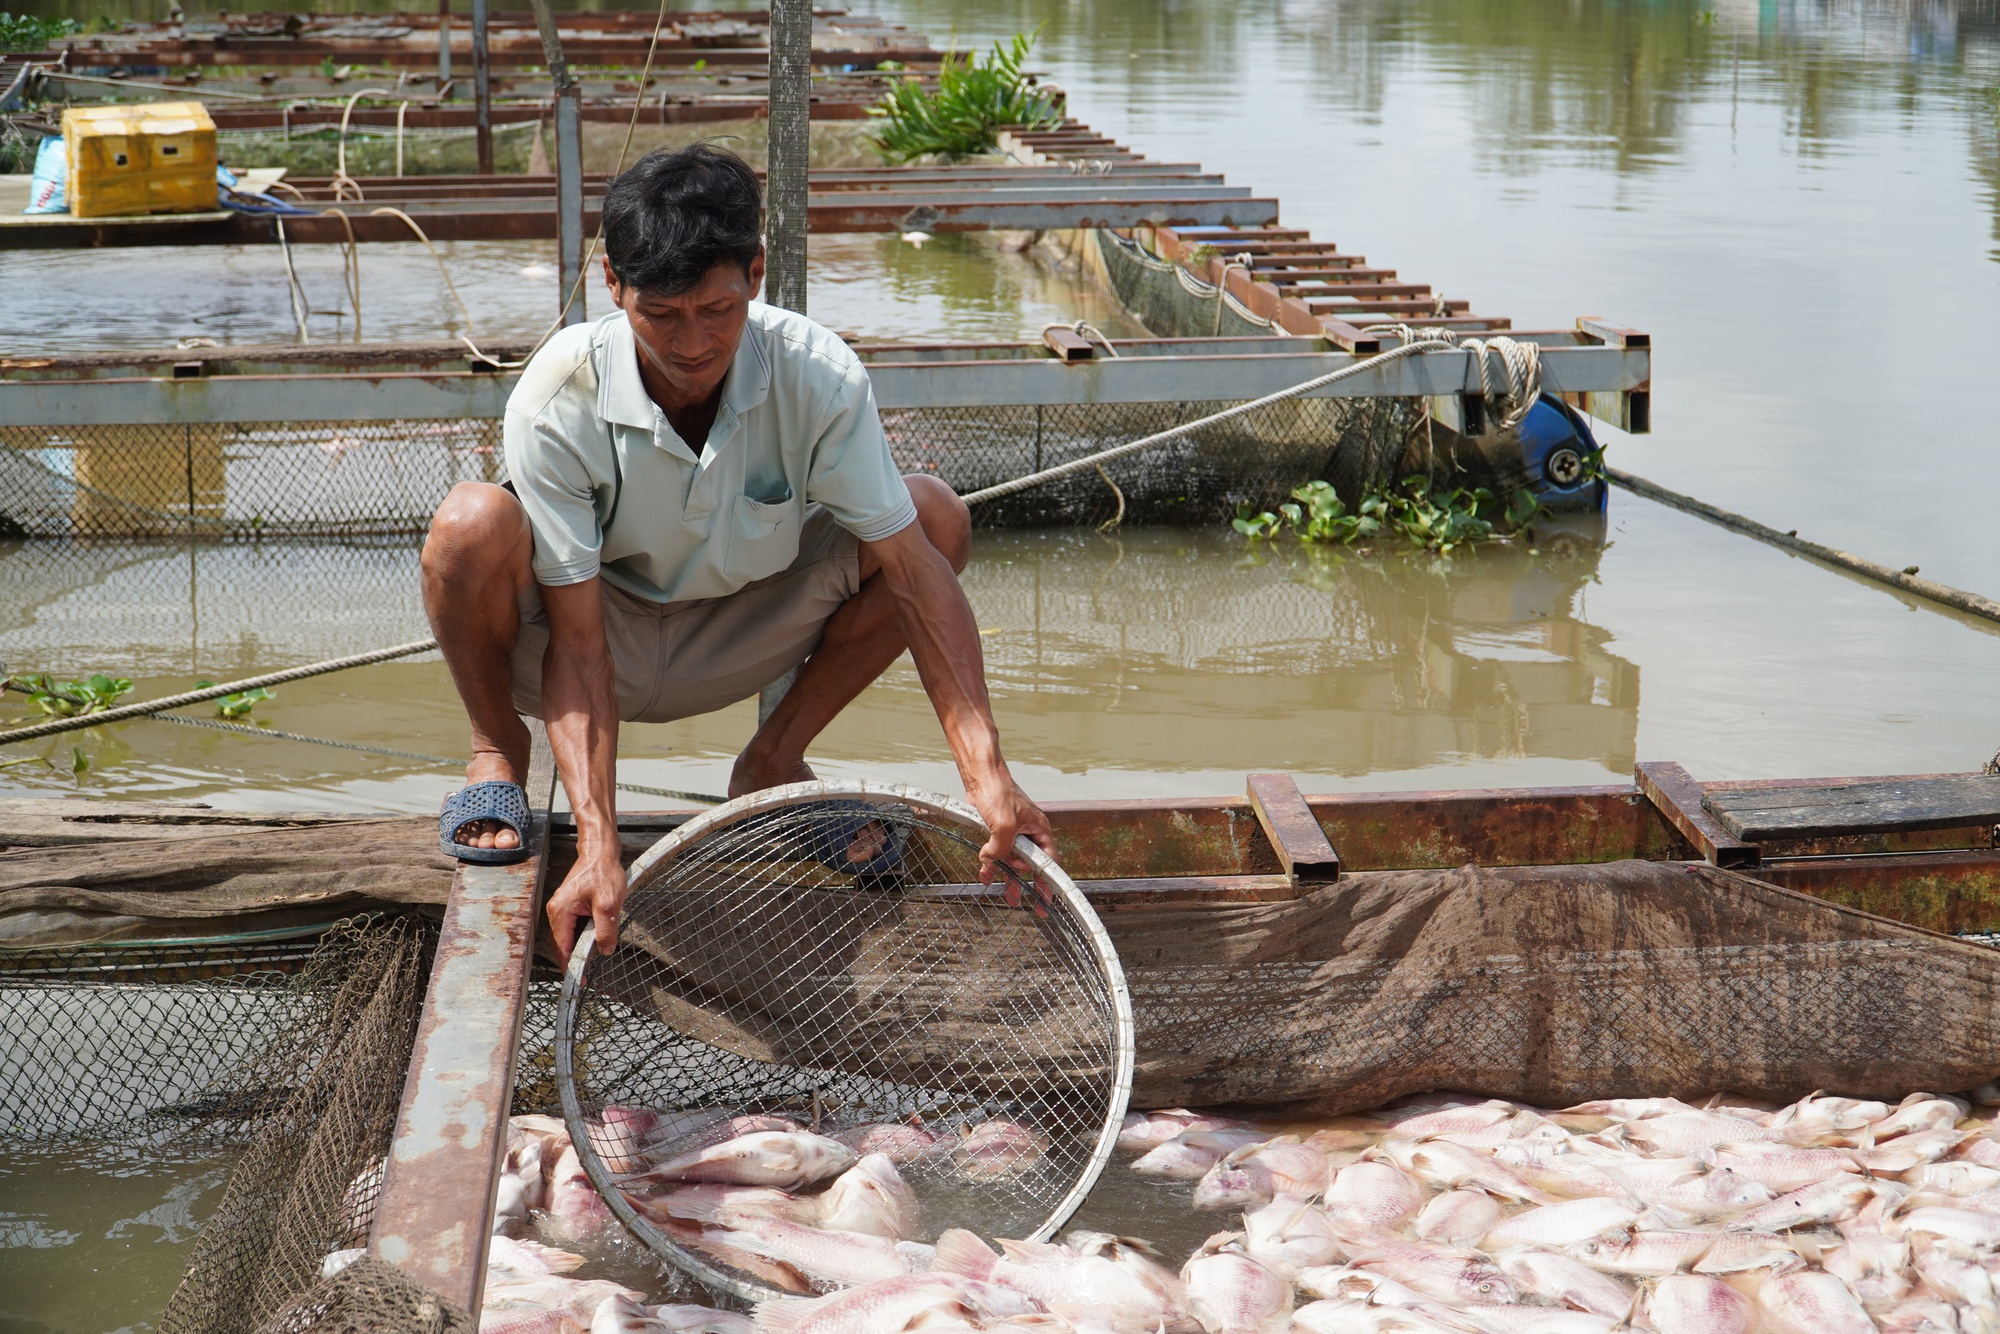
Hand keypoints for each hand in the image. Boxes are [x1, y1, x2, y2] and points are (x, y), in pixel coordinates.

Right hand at [545, 852, 626, 965]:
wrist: (601, 852)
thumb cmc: (602, 872)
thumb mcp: (608, 904)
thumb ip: (606, 930)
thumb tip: (604, 950)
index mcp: (560, 912)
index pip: (563, 947)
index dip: (572, 966)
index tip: (580, 981)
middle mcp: (557, 911)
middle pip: (565, 944)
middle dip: (578, 957)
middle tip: (590, 974)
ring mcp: (563, 908)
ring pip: (571, 936)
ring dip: (583, 944)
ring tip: (597, 950)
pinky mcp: (571, 905)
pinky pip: (576, 927)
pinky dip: (585, 934)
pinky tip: (597, 935)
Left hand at [967, 773, 1057, 911]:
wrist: (981, 776)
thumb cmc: (998, 792)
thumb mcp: (1004, 824)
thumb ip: (1001, 847)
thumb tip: (991, 861)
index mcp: (1039, 830)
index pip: (1049, 861)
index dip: (1048, 882)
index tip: (1046, 900)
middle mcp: (1029, 833)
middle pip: (1031, 865)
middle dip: (1028, 884)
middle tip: (1030, 904)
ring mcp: (1013, 832)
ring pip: (1013, 861)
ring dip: (1008, 878)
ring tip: (1008, 897)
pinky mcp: (997, 831)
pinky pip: (997, 853)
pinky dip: (991, 865)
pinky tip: (985, 875)